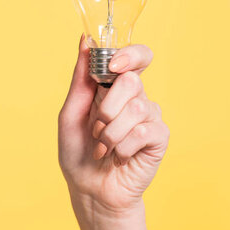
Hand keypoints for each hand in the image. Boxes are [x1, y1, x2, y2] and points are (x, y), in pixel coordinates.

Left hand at [59, 35, 168, 211]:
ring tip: (102, 147)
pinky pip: (144, 132)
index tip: (111, 67)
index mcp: (113, 87)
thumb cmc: (78, 150)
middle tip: (96, 126)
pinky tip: (118, 156)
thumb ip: (80, 78)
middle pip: (132, 81)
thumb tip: (85, 40)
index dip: (129, 55)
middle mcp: (135, 98)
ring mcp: (149, 118)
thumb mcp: (70, 112)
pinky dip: (122, 147)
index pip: (136, 56)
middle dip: (106, 108)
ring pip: (136, 108)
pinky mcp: (159, 139)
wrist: (88, 188)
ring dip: (110, 133)